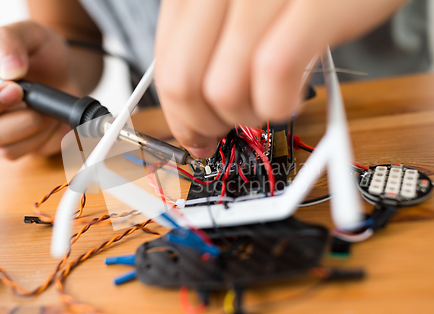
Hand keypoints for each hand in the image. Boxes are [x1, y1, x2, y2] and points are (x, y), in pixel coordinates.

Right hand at [0, 20, 85, 159]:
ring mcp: (3, 136)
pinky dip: (47, 135)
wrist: (69, 71)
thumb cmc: (40, 52)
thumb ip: (9, 41)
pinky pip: (32, 152)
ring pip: (9, 149)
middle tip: (38, 101)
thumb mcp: (27, 32)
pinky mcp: (26, 146)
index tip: (15, 90)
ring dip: (35, 125)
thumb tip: (9, 71)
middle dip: (17, 120)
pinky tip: (52, 117)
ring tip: (47, 103)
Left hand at [154, 0, 406, 157]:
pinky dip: (278, 103)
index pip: (166, 67)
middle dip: (204, 124)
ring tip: (268, 104)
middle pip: (184, 84)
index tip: (195, 135)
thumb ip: (211, 48)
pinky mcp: (314, 3)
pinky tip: (289, 98)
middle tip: (228, 128)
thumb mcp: (241, 7)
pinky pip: (274, 73)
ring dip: (246, 116)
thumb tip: (192, 112)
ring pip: (223, 89)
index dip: (179, 115)